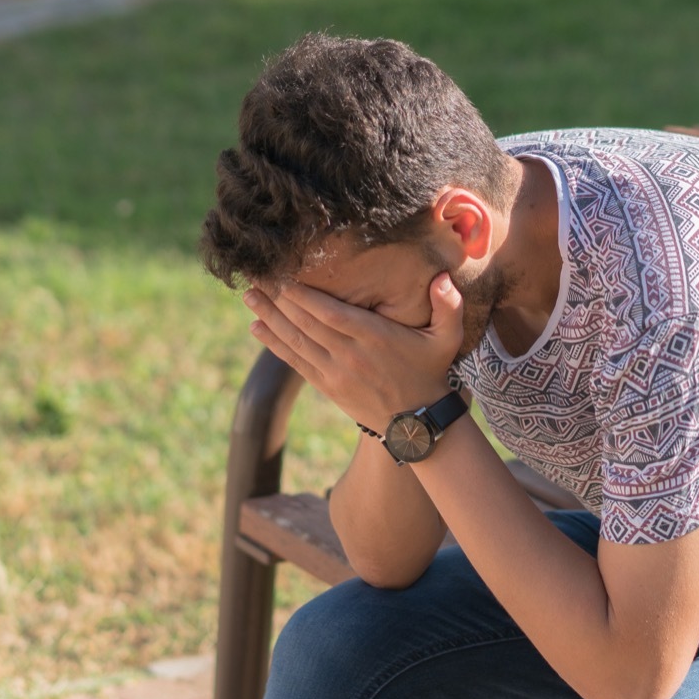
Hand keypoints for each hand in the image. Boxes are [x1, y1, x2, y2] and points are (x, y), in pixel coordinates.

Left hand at [243, 273, 463, 430]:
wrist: (416, 421)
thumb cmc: (430, 372)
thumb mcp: (447, 339)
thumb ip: (449, 306)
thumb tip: (443, 277)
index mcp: (375, 338)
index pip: (332, 315)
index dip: (305, 297)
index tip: (284, 277)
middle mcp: (350, 356)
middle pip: (307, 324)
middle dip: (278, 300)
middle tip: (255, 276)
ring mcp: (336, 373)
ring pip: (296, 341)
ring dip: (269, 318)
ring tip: (249, 296)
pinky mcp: (328, 386)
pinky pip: (296, 362)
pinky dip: (275, 344)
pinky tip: (257, 327)